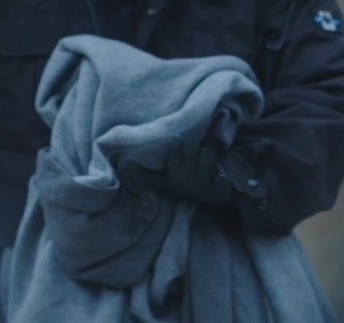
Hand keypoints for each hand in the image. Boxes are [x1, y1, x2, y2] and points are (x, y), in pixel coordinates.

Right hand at [114, 136, 233, 207]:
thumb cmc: (185, 186)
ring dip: (208, 159)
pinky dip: (220, 169)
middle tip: (195, 162)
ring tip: (205, 169)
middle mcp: (184, 179)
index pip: (176, 144)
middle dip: (196, 151)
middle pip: (192, 146)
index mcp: (172, 174)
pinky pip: (218, 164)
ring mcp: (200, 183)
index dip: (180, 145)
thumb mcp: (163, 181)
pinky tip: (216, 177)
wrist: (210, 200)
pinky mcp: (216, 187)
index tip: (181, 153)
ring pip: (206, 153)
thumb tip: (123, 168)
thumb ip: (143, 175)